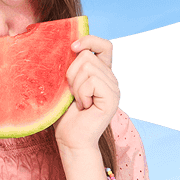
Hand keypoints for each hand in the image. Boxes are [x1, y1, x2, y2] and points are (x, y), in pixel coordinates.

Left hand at [54, 35, 117, 155]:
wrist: (70, 138)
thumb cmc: (65, 114)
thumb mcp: (66, 84)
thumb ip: (72, 65)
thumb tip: (69, 45)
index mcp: (102, 73)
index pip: (104, 45)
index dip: (89, 40)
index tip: (72, 47)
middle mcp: (111, 79)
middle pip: (88, 55)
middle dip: (72, 73)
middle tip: (74, 94)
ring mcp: (114, 88)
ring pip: (88, 66)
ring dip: (76, 85)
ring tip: (79, 102)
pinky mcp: (112, 98)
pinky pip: (92, 81)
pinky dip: (81, 93)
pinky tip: (84, 107)